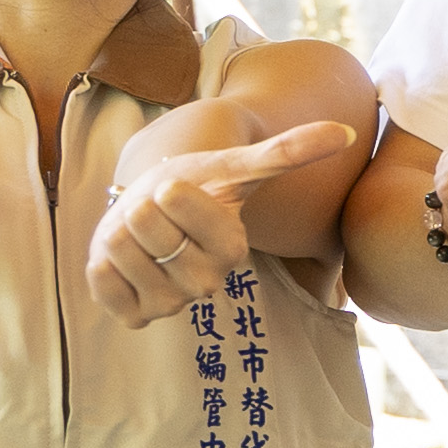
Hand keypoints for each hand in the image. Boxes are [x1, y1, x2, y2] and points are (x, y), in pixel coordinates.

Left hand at [86, 123, 343, 322]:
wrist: (154, 216)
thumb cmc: (195, 188)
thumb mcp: (234, 165)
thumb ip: (287, 152)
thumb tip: (346, 131)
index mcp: (232, 248)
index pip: (176, 199)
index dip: (169, 188)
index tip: (179, 191)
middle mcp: (207, 284)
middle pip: (144, 223)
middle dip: (140, 208)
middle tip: (157, 215)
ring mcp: (171, 304)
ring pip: (119, 249)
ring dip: (118, 233)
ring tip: (141, 236)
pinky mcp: (136, 316)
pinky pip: (101, 282)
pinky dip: (101, 264)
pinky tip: (122, 260)